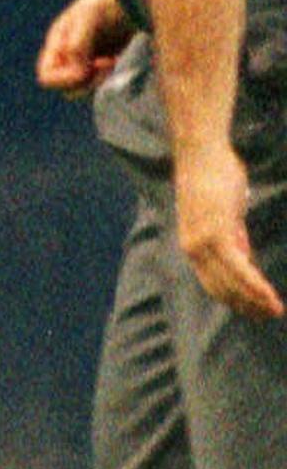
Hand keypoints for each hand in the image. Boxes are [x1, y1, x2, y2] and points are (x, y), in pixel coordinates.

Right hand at [37, 0, 132, 97]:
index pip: (47, 76)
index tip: (85, 70)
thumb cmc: (108, 2)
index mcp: (58, 45)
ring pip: (84, 89)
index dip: (63, 80)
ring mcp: (87, 64)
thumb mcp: (89, 17)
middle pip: (66, 87)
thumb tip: (78, 74)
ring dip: (99, 81)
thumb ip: (78, 45)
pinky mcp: (106, 68)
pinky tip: (119, 61)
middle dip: (85, 81)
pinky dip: (110, 79)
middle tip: (106, 63)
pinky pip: (101, 85)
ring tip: (113, 62)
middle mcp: (69, 58)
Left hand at [173, 141, 284, 318]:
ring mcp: (203, 243)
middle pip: (221, 290)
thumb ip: (232, 236)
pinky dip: (255, 285)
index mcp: (193, 246)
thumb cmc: (214, 176)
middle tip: (269, 316)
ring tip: (275, 310)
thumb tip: (243, 256)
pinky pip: (239, 268)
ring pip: (231, 284)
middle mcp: (193, 249)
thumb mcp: (224, 213)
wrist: (202, 152)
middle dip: (246, 306)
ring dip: (254, 300)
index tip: (253, 310)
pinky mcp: (217, 233)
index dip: (234, 299)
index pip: (213, 284)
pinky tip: (269, 296)